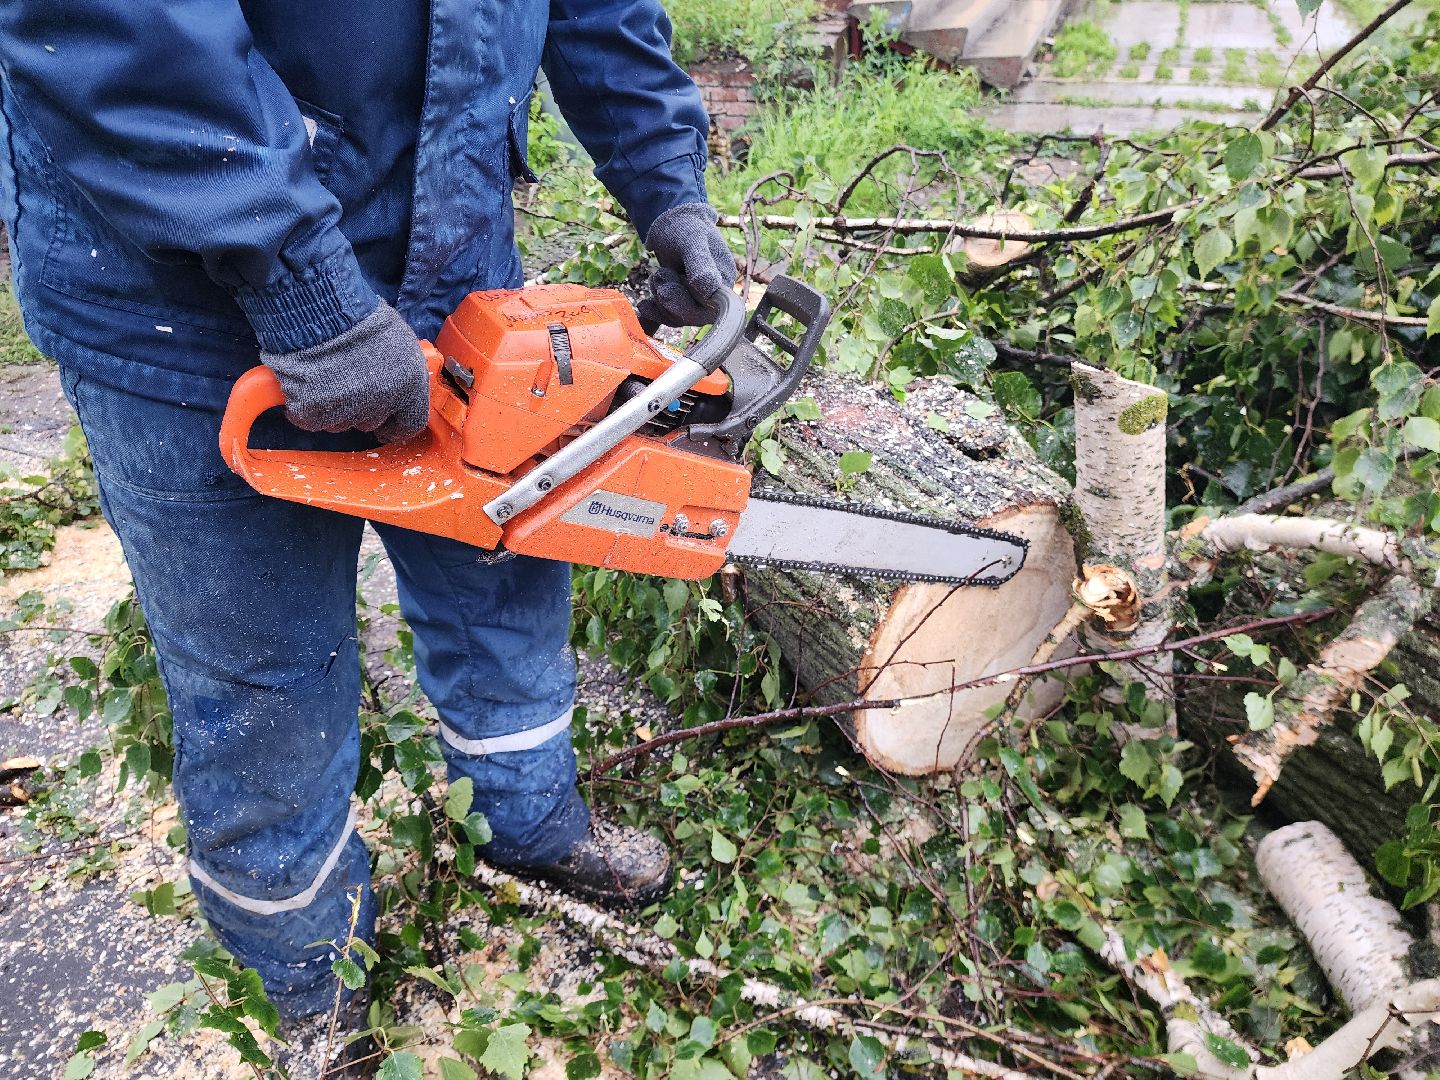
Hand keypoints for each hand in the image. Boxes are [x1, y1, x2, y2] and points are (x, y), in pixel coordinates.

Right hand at [261, 301, 429, 442]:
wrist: (319, 310)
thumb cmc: (359, 316)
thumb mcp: (399, 339)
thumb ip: (402, 369)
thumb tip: (398, 381)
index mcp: (409, 387)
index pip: (409, 424)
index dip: (396, 422)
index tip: (387, 420)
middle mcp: (381, 405)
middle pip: (371, 422)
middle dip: (361, 407)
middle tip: (348, 379)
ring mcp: (346, 412)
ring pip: (340, 422)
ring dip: (333, 406)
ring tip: (326, 374)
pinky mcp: (312, 412)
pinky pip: (309, 418)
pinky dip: (305, 405)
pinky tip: (306, 382)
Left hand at [636, 202, 737, 327]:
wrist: (672, 224)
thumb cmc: (685, 227)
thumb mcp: (692, 240)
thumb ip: (700, 263)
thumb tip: (710, 289)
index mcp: (723, 281)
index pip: (710, 310)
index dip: (687, 307)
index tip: (666, 292)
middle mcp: (713, 295)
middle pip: (693, 317)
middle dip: (670, 301)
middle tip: (659, 276)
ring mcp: (697, 300)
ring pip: (678, 317)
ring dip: (661, 300)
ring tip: (656, 275)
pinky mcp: (682, 302)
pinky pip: (669, 316)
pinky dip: (655, 311)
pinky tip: (644, 305)